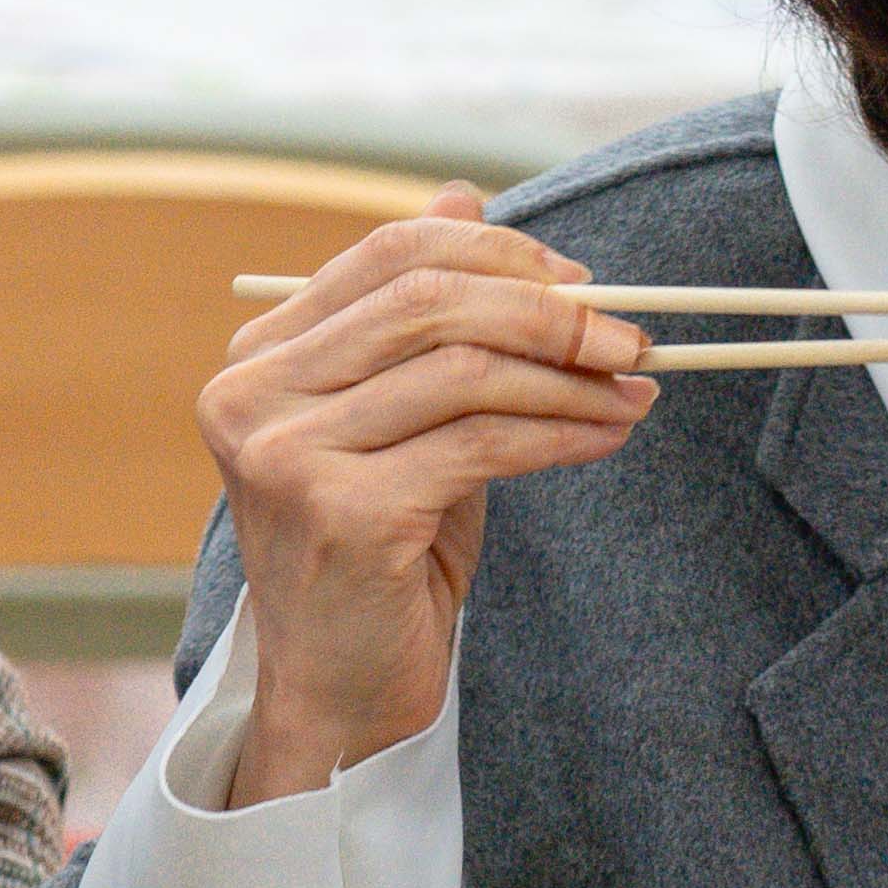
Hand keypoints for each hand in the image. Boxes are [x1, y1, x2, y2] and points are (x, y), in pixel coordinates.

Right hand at [198, 191, 647, 808]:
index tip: (581, 283)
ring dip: (569, 374)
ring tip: (634, 387)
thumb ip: (425, 318)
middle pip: (431, 302)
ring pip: (465, 369)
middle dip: (550, 311)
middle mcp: (253, 395)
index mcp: (260, 357)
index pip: (388, 254)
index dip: (498, 253)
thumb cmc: (380, 554)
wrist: (342, 694)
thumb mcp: (404, 418)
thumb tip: (464, 193)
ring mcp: (287, 453)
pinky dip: (562, 430)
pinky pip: (482, 443)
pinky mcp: (341, 510)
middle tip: (632, 334)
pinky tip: (606, 434)